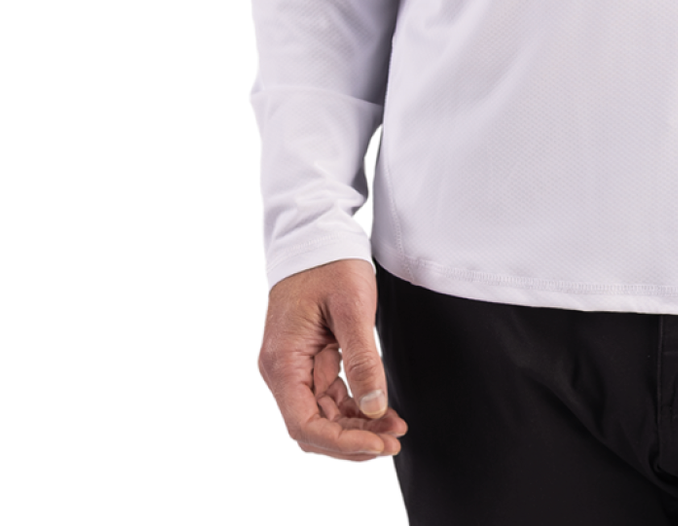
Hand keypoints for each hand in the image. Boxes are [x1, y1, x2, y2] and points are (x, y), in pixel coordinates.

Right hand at [258, 257, 406, 461]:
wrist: (317, 234)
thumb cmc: (330, 263)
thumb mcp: (352, 307)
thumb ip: (363, 360)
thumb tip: (374, 408)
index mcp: (283, 362)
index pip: (305, 425)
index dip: (343, 443)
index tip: (379, 443)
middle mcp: (282, 371)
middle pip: (314, 427)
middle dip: (355, 440)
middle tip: (394, 437)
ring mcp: (294, 367)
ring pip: (324, 416)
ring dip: (358, 427)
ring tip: (395, 425)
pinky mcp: (309, 360)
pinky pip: (329, 396)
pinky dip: (354, 407)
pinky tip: (380, 408)